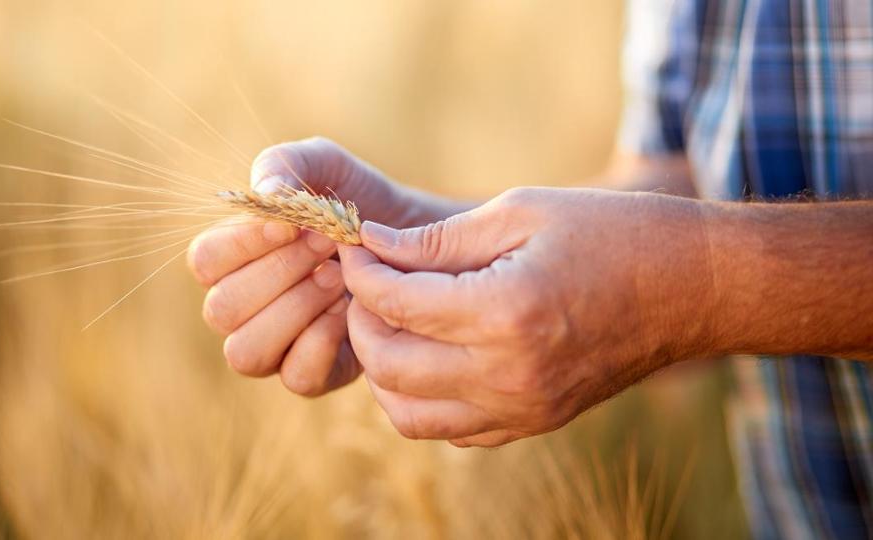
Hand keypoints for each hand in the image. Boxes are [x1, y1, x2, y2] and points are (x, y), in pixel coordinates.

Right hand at [187, 137, 469, 395]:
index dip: (242, 243)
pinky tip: (350, 309)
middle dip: (280, 272)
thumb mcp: (328, 166)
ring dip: (296, 309)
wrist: (415, 242)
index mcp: (233, 260)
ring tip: (339, 278)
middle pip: (222, 309)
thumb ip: (287, 164)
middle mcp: (243, 310)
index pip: (204, 261)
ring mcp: (275, 348)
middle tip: (328, 246)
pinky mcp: (314, 375)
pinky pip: (296, 378)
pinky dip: (323, 341)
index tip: (292, 225)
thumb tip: (266, 192)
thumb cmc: (358, 202)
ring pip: (247, 352)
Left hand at [339, 187, 716, 446]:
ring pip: (408, 414)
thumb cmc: (614, 234)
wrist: (693, 288)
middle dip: (360, 320)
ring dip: (383, 368)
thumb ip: (438, 239)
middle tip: (366, 284)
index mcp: (507, 312)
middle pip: (389, 365)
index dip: (361, 273)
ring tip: (393, 322)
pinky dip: (422, 398)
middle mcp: (509, 375)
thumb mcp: (522, 213)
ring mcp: (522, 409)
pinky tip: (432, 353)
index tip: (354, 247)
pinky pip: (450, 431)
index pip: (395, 304)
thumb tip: (372, 246)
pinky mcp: (534, 424)